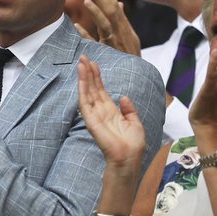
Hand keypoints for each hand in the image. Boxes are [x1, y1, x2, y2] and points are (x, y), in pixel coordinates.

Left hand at [77, 0, 139, 55]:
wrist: (138, 79)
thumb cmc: (130, 58)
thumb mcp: (130, 38)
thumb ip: (122, 21)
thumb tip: (118, 3)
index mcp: (125, 29)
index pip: (115, 7)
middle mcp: (122, 34)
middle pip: (112, 12)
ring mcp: (115, 45)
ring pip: (106, 25)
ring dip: (96, 13)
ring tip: (86, 1)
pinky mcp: (109, 56)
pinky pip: (95, 45)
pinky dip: (86, 35)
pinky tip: (77, 26)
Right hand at [77, 55, 145, 173]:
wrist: (129, 158)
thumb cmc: (133, 145)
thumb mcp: (135, 123)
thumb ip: (129, 109)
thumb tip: (122, 96)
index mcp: (111, 112)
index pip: (101, 91)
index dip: (98, 77)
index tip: (94, 64)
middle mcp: (101, 112)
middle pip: (93, 89)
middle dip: (89, 73)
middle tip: (84, 57)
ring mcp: (94, 116)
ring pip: (87, 92)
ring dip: (84, 77)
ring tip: (81, 62)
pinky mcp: (91, 120)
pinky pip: (84, 102)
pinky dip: (82, 89)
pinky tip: (81, 78)